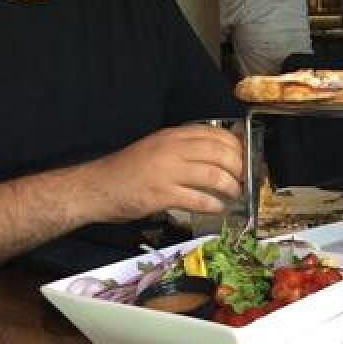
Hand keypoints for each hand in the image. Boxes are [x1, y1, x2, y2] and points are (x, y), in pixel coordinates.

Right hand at [83, 125, 244, 221]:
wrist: (96, 187)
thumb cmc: (128, 170)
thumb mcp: (157, 148)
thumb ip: (183, 149)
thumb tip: (217, 157)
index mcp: (173, 136)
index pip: (217, 135)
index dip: (238, 147)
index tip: (246, 158)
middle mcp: (172, 149)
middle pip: (221, 153)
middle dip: (240, 168)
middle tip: (245, 179)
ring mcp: (167, 171)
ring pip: (214, 175)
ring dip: (231, 187)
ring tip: (235, 195)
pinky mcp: (162, 195)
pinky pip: (198, 199)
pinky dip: (213, 204)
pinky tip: (218, 208)